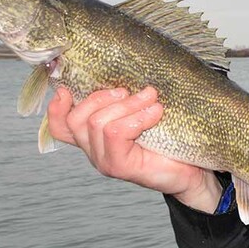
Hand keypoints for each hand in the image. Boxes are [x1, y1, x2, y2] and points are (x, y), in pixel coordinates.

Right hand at [45, 86, 221, 209]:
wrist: (192, 172)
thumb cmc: (169, 142)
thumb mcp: (142, 115)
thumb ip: (125, 102)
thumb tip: (121, 75)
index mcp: (94, 137)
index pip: (60, 126)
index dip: (56, 108)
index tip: (67, 89)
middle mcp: (94, 150)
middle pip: (77, 118)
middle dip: (104, 97)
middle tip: (133, 91)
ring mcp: (104, 161)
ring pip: (99, 122)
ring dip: (128, 105)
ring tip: (152, 99)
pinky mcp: (118, 166)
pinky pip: (116, 133)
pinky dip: (137, 118)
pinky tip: (156, 113)